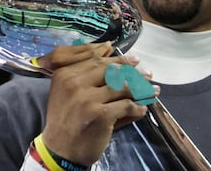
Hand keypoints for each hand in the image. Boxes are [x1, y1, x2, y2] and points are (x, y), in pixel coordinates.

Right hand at [36, 43, 154, 165]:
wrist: (59, 151)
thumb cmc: (66, 120)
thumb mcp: (70, 92)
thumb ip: (90, 76)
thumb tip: (119, 61)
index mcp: (66, 74)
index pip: (97, 61)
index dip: (119, 59)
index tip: (133, 60)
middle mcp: (75, 83)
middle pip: (111, 70)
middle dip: (133, 71)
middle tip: (147, 74)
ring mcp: (87, 98)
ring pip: (121, 86)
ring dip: (140, 88)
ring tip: (151, 90)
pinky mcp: (100, 115)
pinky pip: (126, 105)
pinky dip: (137, 107)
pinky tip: (142, 109)